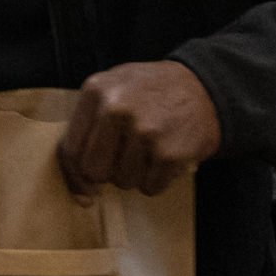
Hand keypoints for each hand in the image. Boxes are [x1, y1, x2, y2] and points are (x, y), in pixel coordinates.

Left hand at [57, 61, 220, 196]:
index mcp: (96, 91)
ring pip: (123, 182)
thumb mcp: (113, 88)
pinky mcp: (170, 152)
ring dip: (136, 174)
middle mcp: (116, 109)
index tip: (85, 187)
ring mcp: (144, 131)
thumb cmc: (150, 93)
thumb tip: (80, 186)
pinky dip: (158, 179)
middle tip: (125, 157)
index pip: (70, 149)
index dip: (75, 174)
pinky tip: (166, 156)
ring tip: (150, 149)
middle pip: (94, 170)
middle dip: (108, 171)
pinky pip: (150, 188)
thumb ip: (87, 125)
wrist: (205, 88)